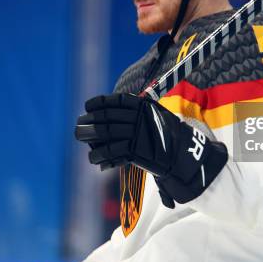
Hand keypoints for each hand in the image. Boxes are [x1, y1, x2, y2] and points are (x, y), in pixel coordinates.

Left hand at [75, 93, 227, 206]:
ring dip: (91, 139)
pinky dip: (102, 156)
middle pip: (107, 118)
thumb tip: (110, 111)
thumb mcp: (155, 115)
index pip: (116, 101)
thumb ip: (137, 111)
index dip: (100, 103)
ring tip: (83, 142)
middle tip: (78, 126)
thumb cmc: (167, 134)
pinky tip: (97, 160)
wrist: (183, 154)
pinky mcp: (136, 151)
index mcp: (143, 106)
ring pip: (106, 135)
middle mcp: (139, 118)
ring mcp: (137, 134)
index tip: (88, 106)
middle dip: (90, 122)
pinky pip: (113, 152)